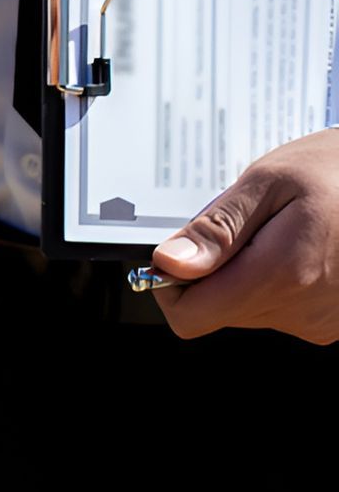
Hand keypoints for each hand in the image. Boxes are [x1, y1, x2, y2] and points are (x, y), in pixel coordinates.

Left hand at [152, 128, 338, 342]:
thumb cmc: (335, 170)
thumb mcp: (268, 182)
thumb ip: (217, 229)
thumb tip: (168, 264)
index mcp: (281, 275)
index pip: (190, 316)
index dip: (172, 284)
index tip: (184, 249)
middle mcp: (303, 311)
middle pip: (218, 310)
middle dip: (216, 269)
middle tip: (247, 226)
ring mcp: (322, 321)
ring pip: (247, 310)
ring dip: (247, 273)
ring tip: (280, 231)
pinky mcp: (332, 321)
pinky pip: (280, 310)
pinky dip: (276, 281)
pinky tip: (300, 247)